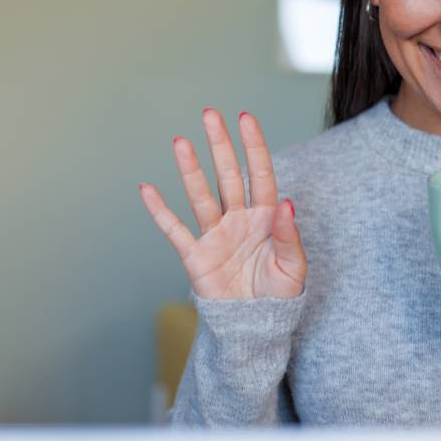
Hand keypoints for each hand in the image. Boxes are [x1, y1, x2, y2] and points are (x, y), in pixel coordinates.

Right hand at [138, 109, 306, 299]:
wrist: (255, 326)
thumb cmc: (278, 295)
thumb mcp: (293, 267)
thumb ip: (289, 236)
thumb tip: (288, 203)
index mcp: (266, 218)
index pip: (260, 174)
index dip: (253, 146)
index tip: (245, 118)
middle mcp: (239, 219)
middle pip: (228, 175)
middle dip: (220, 145)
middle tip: (210, 114)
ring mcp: (215, 235)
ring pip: (201, 196)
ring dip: (191, 170)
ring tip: (180, 141)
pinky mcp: (196, 256)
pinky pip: (175, 230)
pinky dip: (160, 211)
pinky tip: (147, 189)